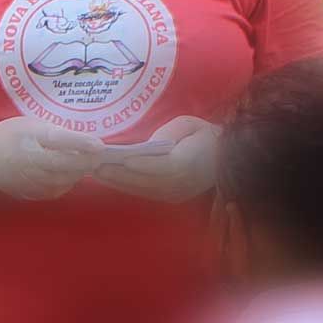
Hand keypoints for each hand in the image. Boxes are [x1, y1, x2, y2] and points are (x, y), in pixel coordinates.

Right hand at [0, 117, 106, 200]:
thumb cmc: (9, 136)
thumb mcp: (30, 125)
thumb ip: (55, 133)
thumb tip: (84, 142)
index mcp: (29, 137)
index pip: (59, 141)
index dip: (81, 143)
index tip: (99, 145)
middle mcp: (30, 160)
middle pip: (65, 165)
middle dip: (86, 161)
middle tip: (101, 157)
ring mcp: (30, 180)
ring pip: (64, 179)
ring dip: (79, 172)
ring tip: (88, 164)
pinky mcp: (30, 193)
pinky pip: (57, 189)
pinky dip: (68, 182)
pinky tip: (70, 174)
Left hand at [93, 116, 221, 201]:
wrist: (226, 157)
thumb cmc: (205, 135)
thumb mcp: (189, 124)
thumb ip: (169, 133)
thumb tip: (147, 145)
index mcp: (190, 163)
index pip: (164, 166)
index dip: (144, 165)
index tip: (123, 160)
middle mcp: (182, 183)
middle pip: (147, 181)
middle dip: (120, 175)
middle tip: (96, 166)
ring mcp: (177, 193)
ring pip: (143, 189)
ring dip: (119, 182)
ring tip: (96, 173)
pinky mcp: (172, 198)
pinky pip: (146, 193)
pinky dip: (127, 187)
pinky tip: (111, 180)